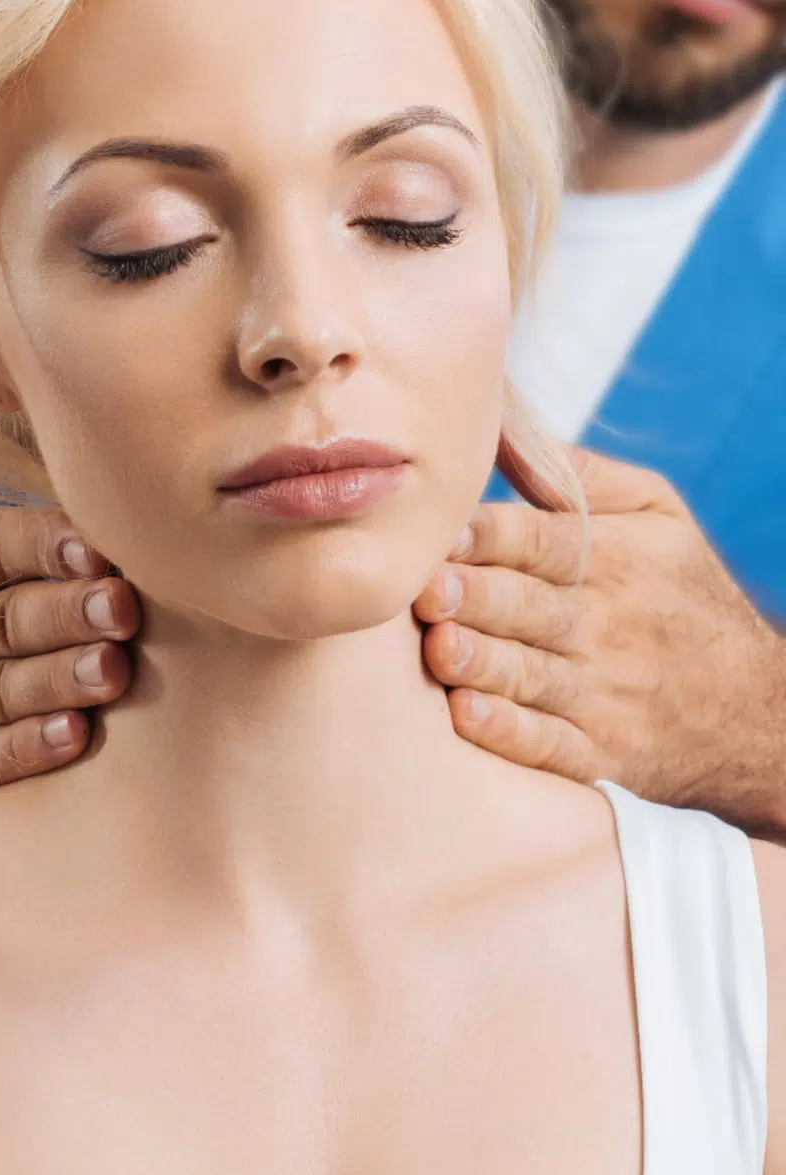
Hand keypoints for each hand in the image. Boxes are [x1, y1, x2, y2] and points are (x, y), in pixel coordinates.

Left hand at [414, 441, 785, 833]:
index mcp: (616, 558)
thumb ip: (576, 474)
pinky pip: (547, 743)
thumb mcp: (657, 515)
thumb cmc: (681, 591)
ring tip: (440, 648)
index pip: (543, 540)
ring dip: (482, 663)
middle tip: (424, 589)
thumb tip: (496, 423)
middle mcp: (607, 624)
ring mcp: (603, 693)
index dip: (489, 536)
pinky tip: (466, 716)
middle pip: (528, 607)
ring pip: (530, 675)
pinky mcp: (598, 751)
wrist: (751, 705)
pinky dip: (508, 732)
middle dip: (475, 597)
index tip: (441, 531)